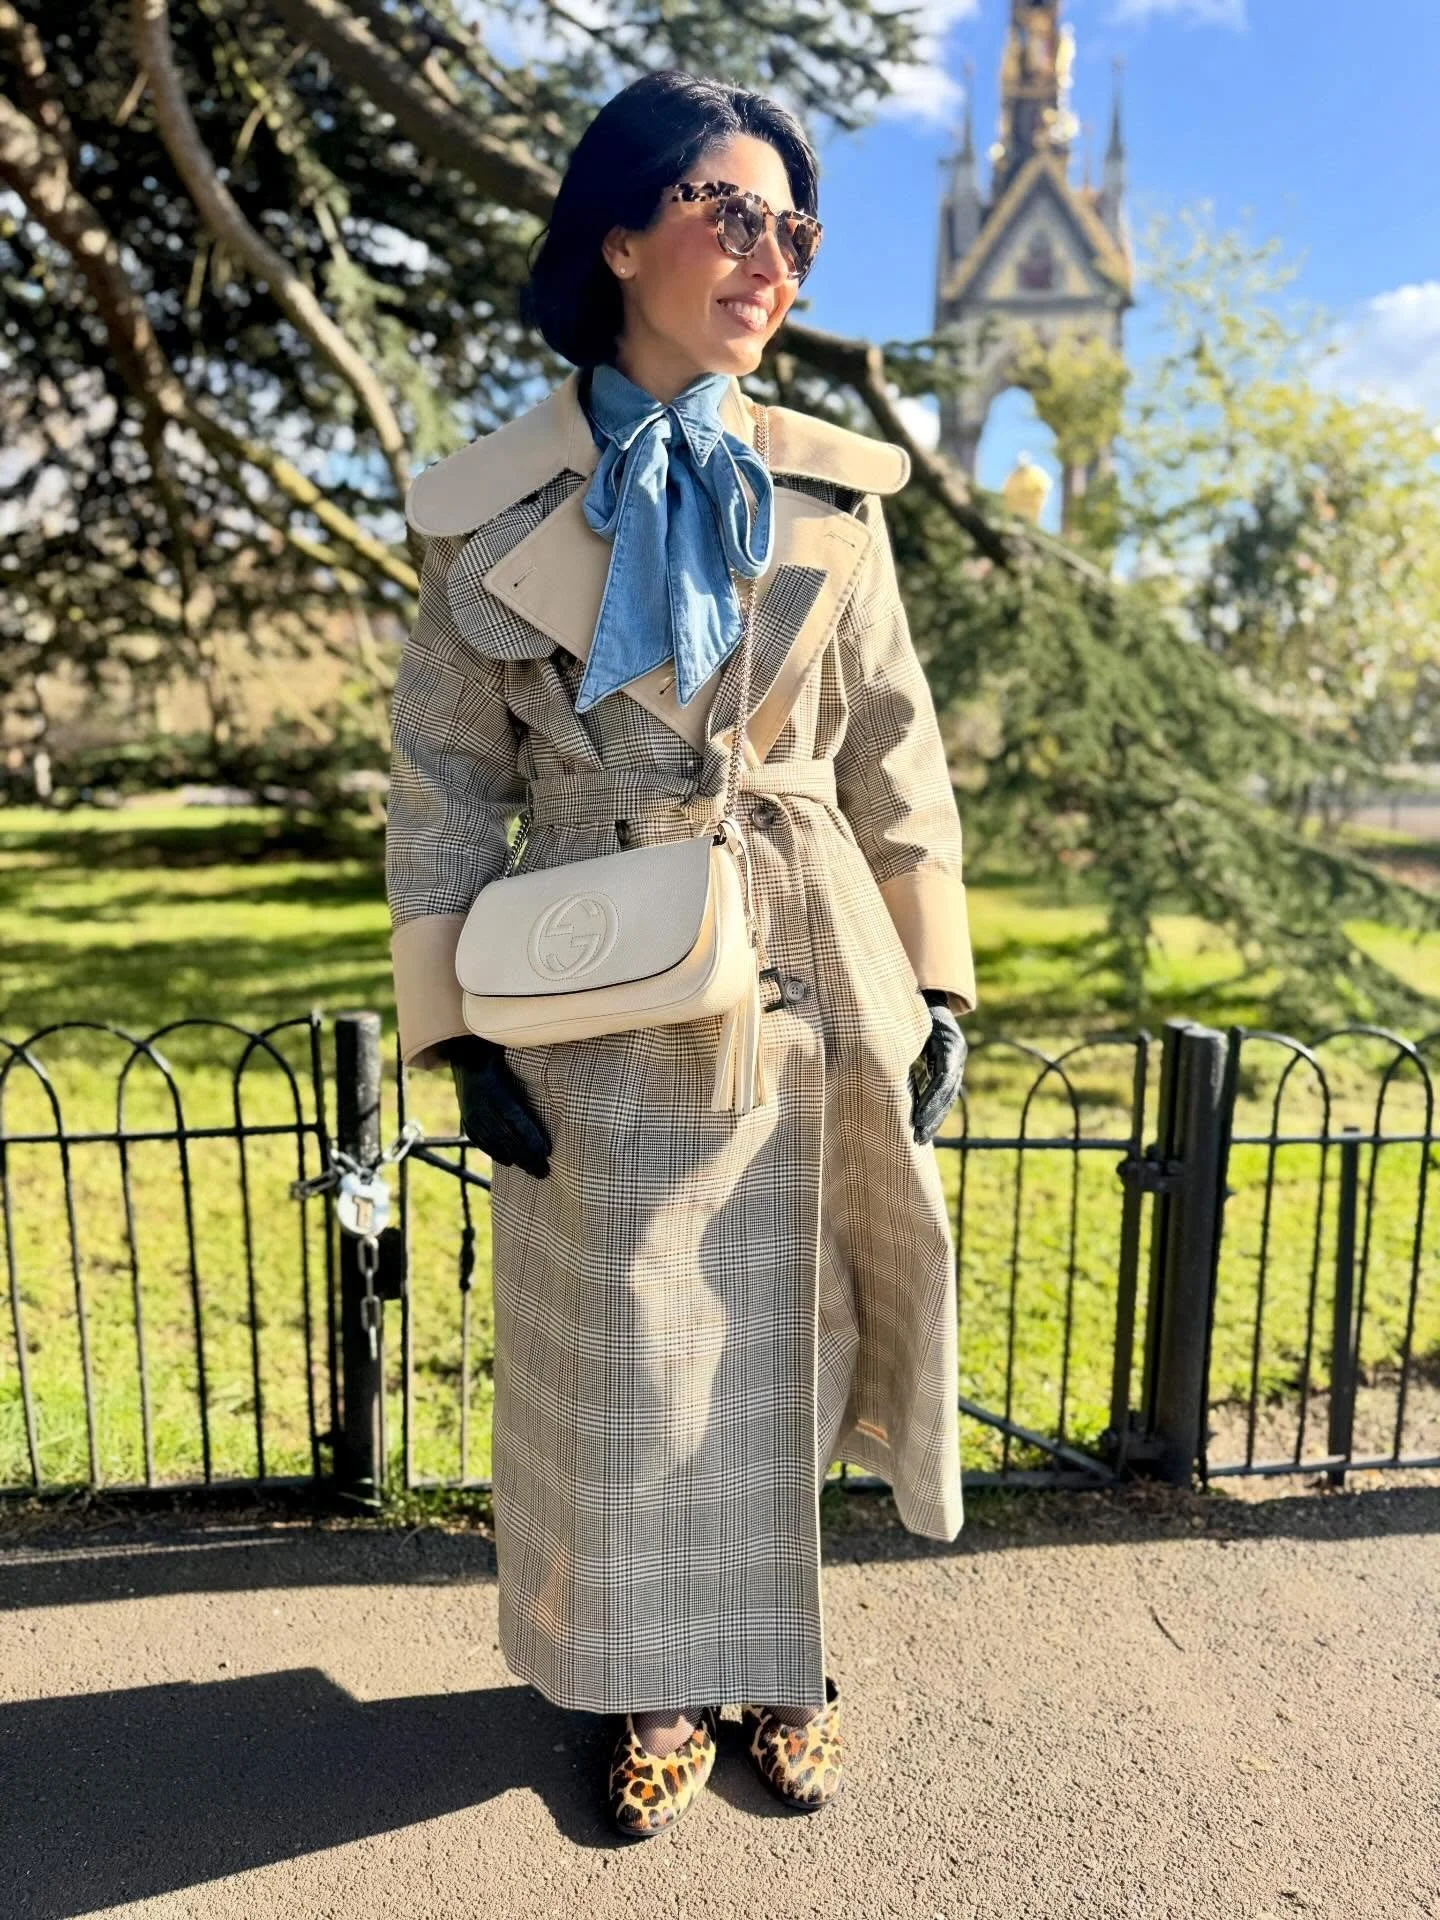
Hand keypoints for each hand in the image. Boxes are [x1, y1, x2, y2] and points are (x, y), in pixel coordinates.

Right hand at [438, 1033, 550, 1177]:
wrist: (467, 1055)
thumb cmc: (502, 1058)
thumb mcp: (518, 1064)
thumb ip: (534, 1080)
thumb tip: (562, 1093)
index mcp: (496, 1090)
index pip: (516, 1120)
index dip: (531, 1138)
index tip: (547, 1152)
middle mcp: (481, 1104)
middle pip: (505, 1137)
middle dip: (526, 1156)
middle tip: (544, 1172)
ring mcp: (470, 1113)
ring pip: (493, 1142)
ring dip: (513, 1159)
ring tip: (532, 1171)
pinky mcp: (465, 1118)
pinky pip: (479, 1140)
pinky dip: (495, 1152)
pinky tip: (508, 1162)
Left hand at [908, 989, 966, 1145]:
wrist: (925, 995)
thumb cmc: (909, 1007)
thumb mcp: (906, 1021)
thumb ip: (899, 1042)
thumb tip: (879, 1061)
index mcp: (950, 1044)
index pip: (944, 1079)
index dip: (932, 1101)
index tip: (917, 1121)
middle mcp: (956, 1055)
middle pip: (948, 1092)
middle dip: (933, 1117)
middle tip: (918, 1138)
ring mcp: (955, 1062)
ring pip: (947, 1097)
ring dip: (934, 1119)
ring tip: (919, 1140)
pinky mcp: (947, 1067)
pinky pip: (942, 1093)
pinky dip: (932, 1110)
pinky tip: (922, 1126)